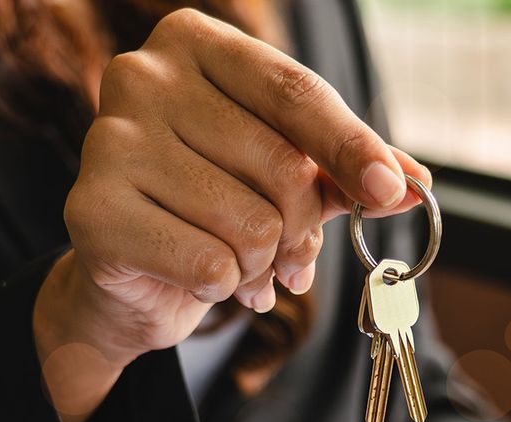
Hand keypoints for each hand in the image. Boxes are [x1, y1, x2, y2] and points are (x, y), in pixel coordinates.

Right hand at [34, 9, 428, 421]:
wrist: (130, 279)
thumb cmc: (209, 213)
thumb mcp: (283, 182)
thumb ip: (343, 175)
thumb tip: (415, 183)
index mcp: (195, 44)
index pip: (294, 92)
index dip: (351, 146)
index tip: (392, 189)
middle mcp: (143, 75)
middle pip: (280, 165)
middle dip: (300, 230)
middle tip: (288, 258)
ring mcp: (110, 140)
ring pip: (249, 224)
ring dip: (261, 266)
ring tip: (239, 269)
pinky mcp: (94, 210)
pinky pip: (210, 265)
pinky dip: (222, 290)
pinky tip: (199, 281)